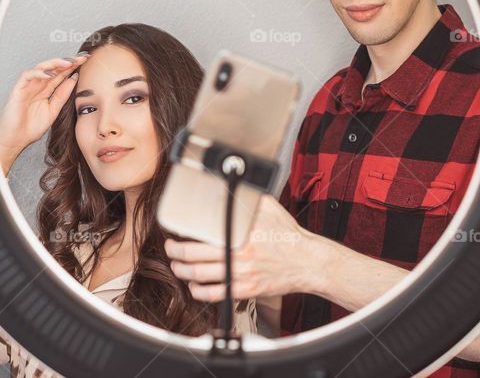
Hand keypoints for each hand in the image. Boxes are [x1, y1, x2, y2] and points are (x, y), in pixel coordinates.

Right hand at [0, 53, 88, 174]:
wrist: (15, 140)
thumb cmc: (30, 127)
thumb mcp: (53, 111)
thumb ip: (62, 95)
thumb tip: (74, 79)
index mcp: (46, 90)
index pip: (61, 74)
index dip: (74, 66)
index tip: (87, 61)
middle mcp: (38, 85)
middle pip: (54, 68)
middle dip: (68, 61)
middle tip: (82, 57)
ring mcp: (28, 86)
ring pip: (42, 67)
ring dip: (56, 63)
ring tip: (69, 62)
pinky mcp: (18, 89)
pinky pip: (28, 76)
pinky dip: (39, 73)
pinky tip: (50, 74)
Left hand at [164, 195, 316, 300]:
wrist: (308, 261)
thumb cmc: (288, 235)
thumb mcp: (269, 208)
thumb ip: (248, 197)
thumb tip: (232, 185)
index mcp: (242, 232)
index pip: (202, 232)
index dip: (183, 233)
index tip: (176, 231)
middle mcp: (239, 253)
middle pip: (194, 256)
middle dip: (175, 254)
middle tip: (171, 249)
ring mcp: (242, 274)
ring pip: (200, 277)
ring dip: (183, 272)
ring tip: (178, 267)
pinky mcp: (247, 290)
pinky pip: (215, 294)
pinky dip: (199, 292)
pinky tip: (195, 286)